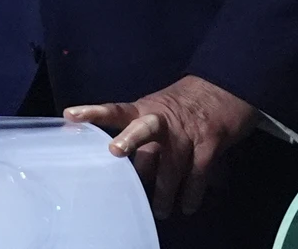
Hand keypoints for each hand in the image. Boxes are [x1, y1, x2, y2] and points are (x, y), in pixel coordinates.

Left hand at [64, 75, 257, 219]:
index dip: (94, 113)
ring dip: (164, 192)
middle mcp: (164, 120)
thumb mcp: (160, 108)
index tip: (70, 115)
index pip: (117, 110)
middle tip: (115, 152)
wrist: (227, 86)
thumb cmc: (187, 103)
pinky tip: (187, 205)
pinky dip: (191, 194)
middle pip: (144, 129)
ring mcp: (187, 132)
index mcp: (147, 109)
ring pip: (171, 165)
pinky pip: (197, 174)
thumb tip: (121, 166)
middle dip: (130, 140)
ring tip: (161, 211)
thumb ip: (141, 131)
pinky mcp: (209, 143)